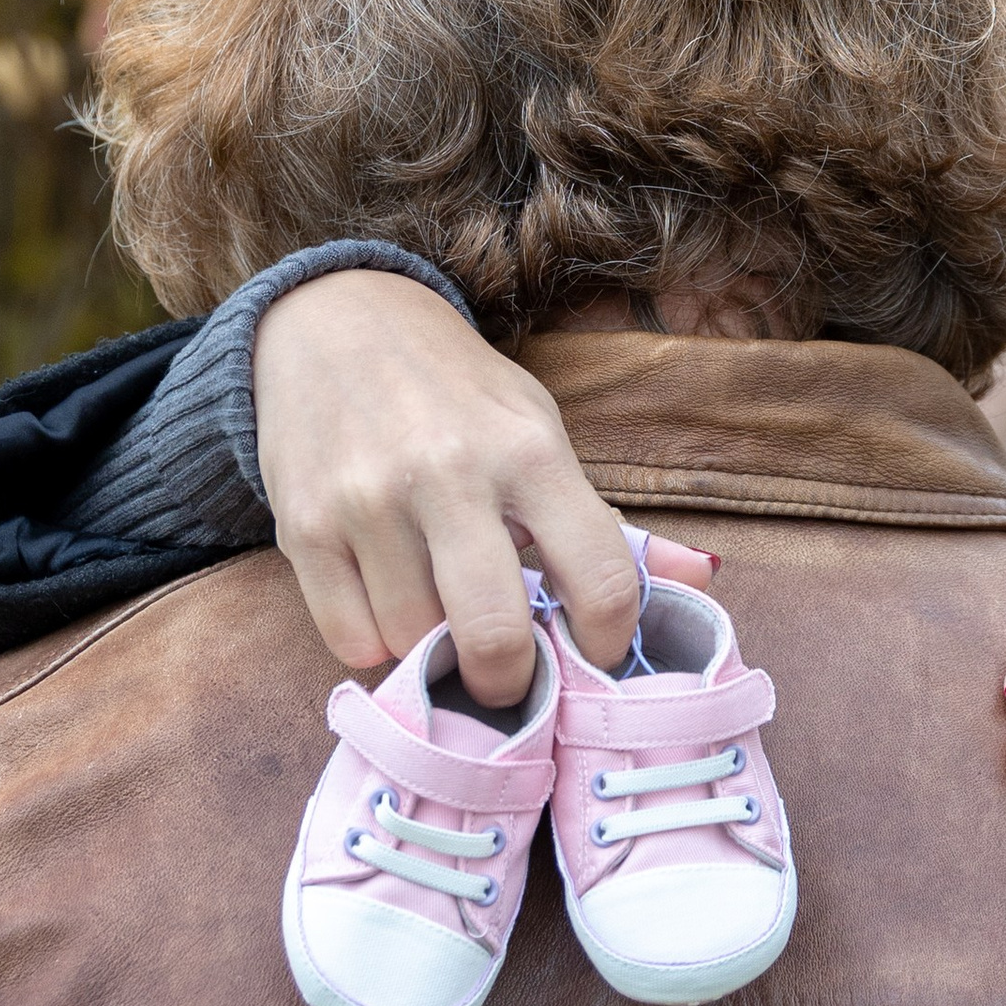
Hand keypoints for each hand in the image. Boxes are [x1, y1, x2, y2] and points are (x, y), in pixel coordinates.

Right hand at [252, 272, 712, 702]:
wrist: (331, 322)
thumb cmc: (456, 394)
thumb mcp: (540, 431)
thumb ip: (610, 521)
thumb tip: (703, 580)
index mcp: (529, 450)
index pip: (600, 578)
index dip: (608, 641)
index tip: (594, 652)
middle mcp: (448, 473)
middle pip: (493, 635)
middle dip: (510, 683)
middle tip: (509, 680)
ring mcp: (367, 500)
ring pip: (413, 642)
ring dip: (433, 652)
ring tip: (439, 614)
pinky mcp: (303, 524)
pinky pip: (350, 639)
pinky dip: (375, 642)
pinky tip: (387, 603)